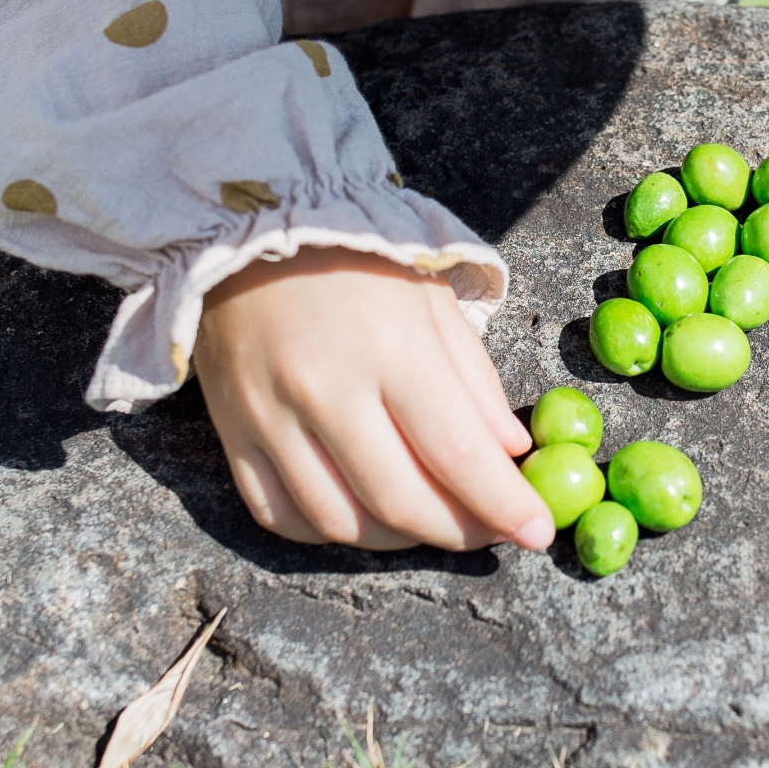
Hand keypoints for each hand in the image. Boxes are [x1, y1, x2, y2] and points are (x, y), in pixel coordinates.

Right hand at [192, 247, 551, 551]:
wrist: (249, 228)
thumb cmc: (354, 259)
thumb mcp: (432, 300)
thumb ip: (474, 380)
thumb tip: (510, 453)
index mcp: (390, 347)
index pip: (457, 453)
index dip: (503, 505)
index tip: (536, 532)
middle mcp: (326, 390)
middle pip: (401, 502)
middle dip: (459, 532)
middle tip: (489, 532)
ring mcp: (271, 417)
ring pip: (341, 522)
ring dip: (398, 539)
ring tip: (431, 521)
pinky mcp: (232, 432)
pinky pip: (279, 515)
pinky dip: (328, 531)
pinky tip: (362, 516)